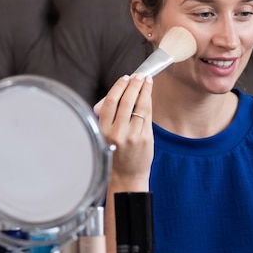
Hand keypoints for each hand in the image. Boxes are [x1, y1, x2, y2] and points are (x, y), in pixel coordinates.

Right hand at [96, 73, 153, 190]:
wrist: (127, 177)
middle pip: (126, 101)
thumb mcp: (105, 136)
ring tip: (146, 80)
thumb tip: (120, 94)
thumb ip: (110, 118)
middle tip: (138, 75)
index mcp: (103, 130)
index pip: (110, 102)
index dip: (118, 87)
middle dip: (133, 85)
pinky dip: (148, 102)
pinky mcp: (145, 138)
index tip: (124, 78)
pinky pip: (148, 115)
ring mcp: (132, 135)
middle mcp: (117, 132)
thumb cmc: (115, 155)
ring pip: (140, 106)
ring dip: (144, 90)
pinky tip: (149, 94)